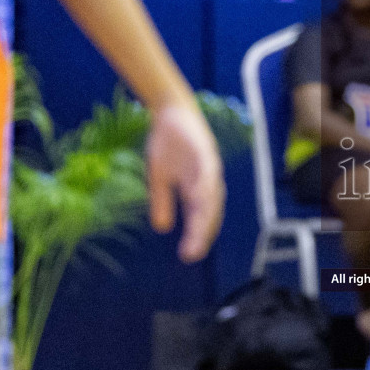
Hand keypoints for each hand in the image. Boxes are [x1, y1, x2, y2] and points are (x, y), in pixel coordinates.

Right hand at [146, 101, 224, 262]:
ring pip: (210, 197)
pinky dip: (204, 187)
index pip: (200, 219)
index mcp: (198, 190)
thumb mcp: (159, 178)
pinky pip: (207, 173)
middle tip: (192, 253)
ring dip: (205, 216)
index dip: (195, 237)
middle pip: (208, 213)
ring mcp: (209, 168)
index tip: (188, 256)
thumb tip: (163, 228)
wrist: (170, 113)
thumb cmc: (168, 145)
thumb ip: (163, 201)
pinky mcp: (206, 153)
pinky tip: (198, 200)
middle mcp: (208, 182)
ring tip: (197, 235)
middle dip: (201, 234)